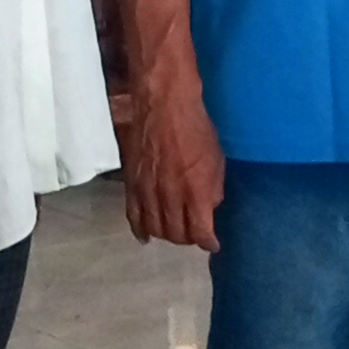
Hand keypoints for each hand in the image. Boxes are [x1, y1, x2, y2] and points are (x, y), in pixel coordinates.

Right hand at [122, 58, 225, 248]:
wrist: (163, 106)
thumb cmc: (196, 128)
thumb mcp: (217, 159)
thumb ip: (214, 189)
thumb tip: (210, 208)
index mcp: (195, 192)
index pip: (200, 232)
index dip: (208, 242)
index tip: (213, 243)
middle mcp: (170, 197)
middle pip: (177, 235)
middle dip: (189, 238)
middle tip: (195, 233)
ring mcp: (148, 192)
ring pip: (156, 229)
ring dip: (167, 234)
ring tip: (175, 231)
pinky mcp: (132, 184)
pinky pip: (133, 216)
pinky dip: (140, 230)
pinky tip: (146, 236)